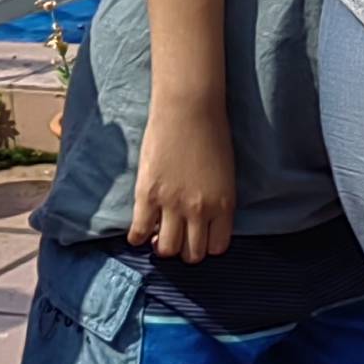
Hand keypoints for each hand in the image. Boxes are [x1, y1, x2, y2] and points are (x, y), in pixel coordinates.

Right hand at [128, 83, 237, 266]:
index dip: (206, 246)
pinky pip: (140, 231)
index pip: (217, 247)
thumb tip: (200, 220)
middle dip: (185, 251)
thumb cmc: (212, 134)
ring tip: (158, 236)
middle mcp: (200, 210)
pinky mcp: (148, 195)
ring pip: (167, 249)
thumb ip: (216, 200)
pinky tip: (139, 232)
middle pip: (192, 254)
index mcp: (224, 204)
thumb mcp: (225, 174)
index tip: (198, 238)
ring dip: (162, 247)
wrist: (189, 109)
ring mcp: (173, 204)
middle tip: (177, 239)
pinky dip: (138, 237)